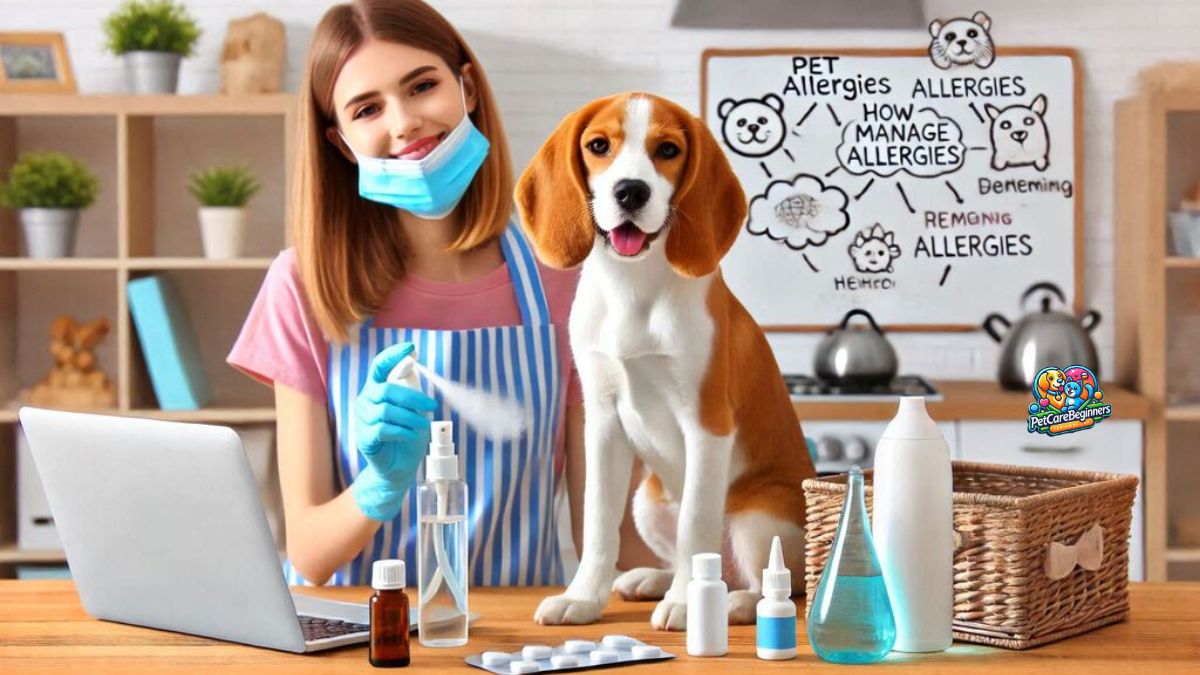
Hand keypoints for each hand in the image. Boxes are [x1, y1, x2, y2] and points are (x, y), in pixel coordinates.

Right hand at [350, 342, 437, 520]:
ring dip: (410, 418)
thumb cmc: (406, 436)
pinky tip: (409, 435)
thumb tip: (418, 371)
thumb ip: (412, 392)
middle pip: (387, 390)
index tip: (412, 348)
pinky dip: (401, 431)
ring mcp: (362, 419)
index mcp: (377, 389)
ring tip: (422, 426)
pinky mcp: (364, 438)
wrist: (398, 468)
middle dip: (413, 397)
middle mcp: (366, 401)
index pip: (380, 365)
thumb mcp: (413, 410)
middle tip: (432, 406)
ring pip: (387, 410)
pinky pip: (383, 428)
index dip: (394, 355)